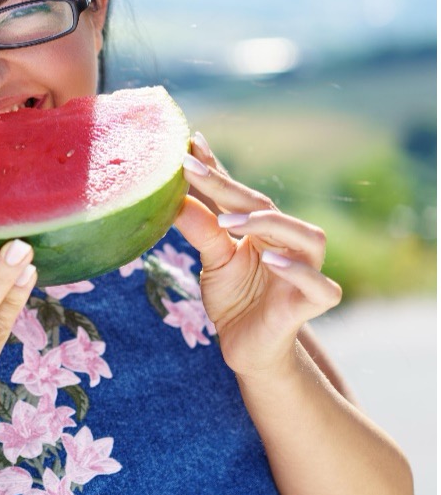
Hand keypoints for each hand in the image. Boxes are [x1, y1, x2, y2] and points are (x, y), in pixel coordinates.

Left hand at [174, 133, 341, 377]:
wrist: (247, 350)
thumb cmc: (234, 299)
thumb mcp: (211, 260)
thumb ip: (200, 228)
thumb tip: (175, 196)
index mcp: (262, 229)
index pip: (238, 194)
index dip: (216, 170)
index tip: (189, 144)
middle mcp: (288, 243)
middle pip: (268, 208)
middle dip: (232, 189)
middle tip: (194, 172)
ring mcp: (305, 272)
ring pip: (307, 237)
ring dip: (270, 225)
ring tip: (231, 221)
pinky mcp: (313, 303)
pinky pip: (320, 285)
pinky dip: (298, 271)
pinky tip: (273, 260)